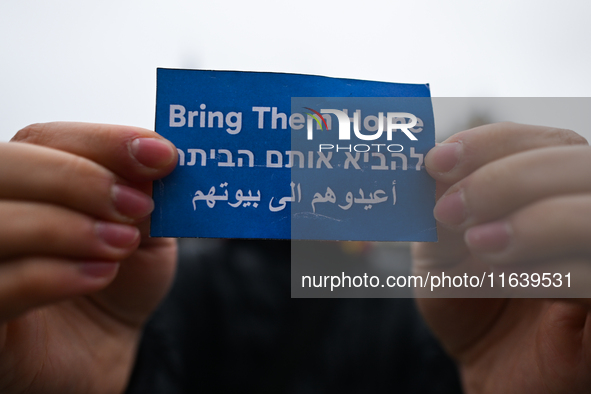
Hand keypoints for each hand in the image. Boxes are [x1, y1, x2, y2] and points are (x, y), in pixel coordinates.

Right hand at [0, 122, 177, 392]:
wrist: (108, 343)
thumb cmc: (122, 278)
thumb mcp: (146, 229)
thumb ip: (143, 193)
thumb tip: (154, 154)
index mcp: (36, 179)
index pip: (46, 138)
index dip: (103, 142)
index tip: (161, 156)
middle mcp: (0, 209)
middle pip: (5, 166)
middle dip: (77, 178)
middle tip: (137, 205)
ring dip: (65, 226)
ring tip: (122, 242)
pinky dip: (50, 276)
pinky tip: (100, 275)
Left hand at [412, 122, 590, 392]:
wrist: (490, 369)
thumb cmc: (468, 302)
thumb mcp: (440, 251)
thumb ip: (438, 208)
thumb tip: (431, 162)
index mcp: (549, 190)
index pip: (542, 141)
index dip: (491, 142)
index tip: (437, 161)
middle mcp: (584, 212)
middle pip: (577, 162)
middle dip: (506, 177)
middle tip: (449, 210)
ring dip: (535, 219)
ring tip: (478, 244)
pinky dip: (554, 271)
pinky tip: (506, 278)